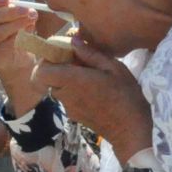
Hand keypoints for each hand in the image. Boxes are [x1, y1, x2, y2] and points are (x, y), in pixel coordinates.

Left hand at [37, 38, 152, 160]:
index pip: (40, 72)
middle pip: (48, 79)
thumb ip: (90, 54)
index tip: (60, 54)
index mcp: (72, 80)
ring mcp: (68, 107)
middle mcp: (65, 94)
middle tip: (76, 62)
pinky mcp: (74, 116)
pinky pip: (67, 98)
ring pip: (57, 88)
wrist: (130, 130)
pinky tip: (92, 90)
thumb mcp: (113, 68)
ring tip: (87, 75)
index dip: (45, 61)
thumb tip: (73, 41)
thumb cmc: (125, 95)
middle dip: (57, 68)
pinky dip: (73, 91)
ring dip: (66, 80)